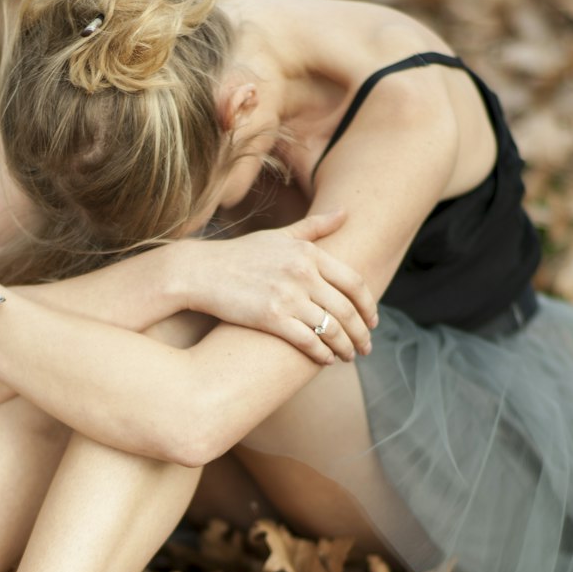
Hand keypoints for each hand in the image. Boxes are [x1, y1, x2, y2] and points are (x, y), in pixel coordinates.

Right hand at [181, 209, 377, 363]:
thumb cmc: (239, 255)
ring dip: (345, 346)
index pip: (354, 282)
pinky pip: (308, 341)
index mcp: (309, 253)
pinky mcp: (271, 317)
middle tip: (366, 347)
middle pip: (347, 309)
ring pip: (331, 328)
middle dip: (361, 333)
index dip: (368, 306)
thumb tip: (346, 212)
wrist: (199, 272)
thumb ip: (315, 227)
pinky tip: (326, 359)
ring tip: (349, 356)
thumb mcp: (279, 236)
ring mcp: (287, 295)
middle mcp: (302, 273)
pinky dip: (322, 353)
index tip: (372, 321)